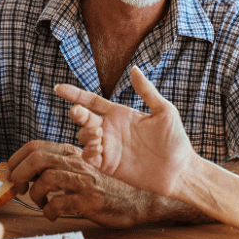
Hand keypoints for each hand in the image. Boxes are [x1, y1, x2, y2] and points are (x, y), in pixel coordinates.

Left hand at [7, 140, 148, 227]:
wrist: (139, 200)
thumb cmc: (107, 187)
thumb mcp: (83, 169)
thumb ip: (60, 167)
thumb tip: (27, 174)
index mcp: (72, 154)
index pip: (35, 146)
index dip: (16, 159)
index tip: (10, 173)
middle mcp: (77, 163)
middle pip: (37, 158)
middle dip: (19, 174)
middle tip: (18, 187)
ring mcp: (84, 182)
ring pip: (46, 179)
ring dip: (36, 194)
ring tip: (42, 203)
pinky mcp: (89, 202)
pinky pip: (58, 205)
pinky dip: (49, 212)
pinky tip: (54, 215)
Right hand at [54, 66, 196, 198]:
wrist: (179, 170)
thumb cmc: (175, 140)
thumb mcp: (164, 111)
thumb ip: (147, 91)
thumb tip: (134, 69)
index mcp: (120, 114)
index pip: (92, 101)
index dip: (75, 94)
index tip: (58, 88)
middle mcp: (110, 129)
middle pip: (83, 118)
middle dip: (76, 113)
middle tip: (79, 112)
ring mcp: (108, 148)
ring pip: (82, 137)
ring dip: (85, 133)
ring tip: (99, 135)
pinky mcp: (108, 166)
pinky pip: (88, 156)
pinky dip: (88, 150)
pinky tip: (99, 147)